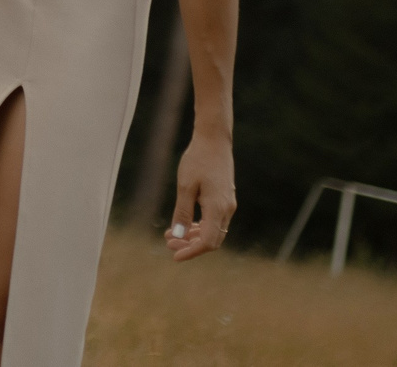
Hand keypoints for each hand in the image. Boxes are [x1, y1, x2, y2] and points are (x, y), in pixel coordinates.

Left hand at [164, 132, 234, 260]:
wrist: (214, 140)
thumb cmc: (197, 160)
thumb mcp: (185, 186)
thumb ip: (182, 212)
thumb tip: (177, 236)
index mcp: (217, 208)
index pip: (207, 242)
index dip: (191, 252)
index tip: (174, 255)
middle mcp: (227, 210)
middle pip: (211, 240)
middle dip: (190, 246)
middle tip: (168, 243)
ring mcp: (228, 205)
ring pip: (213, 232)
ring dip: (194, 237)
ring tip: (172, 235)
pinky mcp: (225, 200)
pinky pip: (214, 222)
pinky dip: (200, 227)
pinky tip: (185, 225)